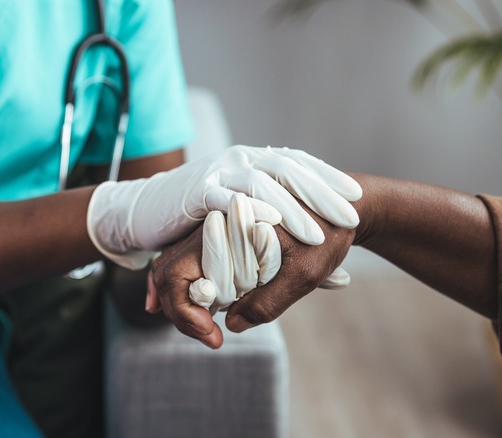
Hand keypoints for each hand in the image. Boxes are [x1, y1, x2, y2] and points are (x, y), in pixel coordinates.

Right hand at [87, 145, 360, 269]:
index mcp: (255, 160)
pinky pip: (226, 198)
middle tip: (349, 214)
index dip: (327, 179)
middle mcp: (240, 160)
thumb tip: (323, 254)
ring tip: (316, 232)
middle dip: (320, 192)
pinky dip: (248, 211)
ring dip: (290, 208)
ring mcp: (218, 172)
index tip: (355, 197)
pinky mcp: (197, 191)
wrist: (146, 207)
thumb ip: (277, 230)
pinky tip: (269, 226)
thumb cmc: (203, 217)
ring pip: (261, 184)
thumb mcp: (243, 217)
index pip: (298, 165)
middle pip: (287, 170)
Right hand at [147, 206, 355, 347]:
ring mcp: (214, 228)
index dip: (185, 311)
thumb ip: (267, 302)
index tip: (214, 336)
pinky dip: (185, 287)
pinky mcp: (222, 235)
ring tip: (200, 327)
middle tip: (208, 337)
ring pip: (173, 265)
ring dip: (179, 300)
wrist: (346, 207)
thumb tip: (230, 323)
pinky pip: (189, 262)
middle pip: (167, 270)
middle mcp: (214, 223)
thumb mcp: (304, 274)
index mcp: (228, 225)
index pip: (177, 272)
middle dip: (178, 309)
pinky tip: (195, 309)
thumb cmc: (329, 236)